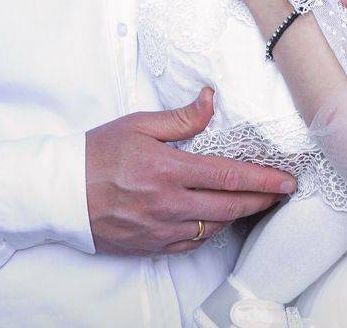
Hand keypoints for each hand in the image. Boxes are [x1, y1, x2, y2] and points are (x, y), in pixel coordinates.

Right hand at [85, 88, 295, 255]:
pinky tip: (218, 220)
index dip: (263, 179)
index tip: (286, 179)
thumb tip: (211, 101)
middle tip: (283, 192)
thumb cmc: (96, 154)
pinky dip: (211, 232)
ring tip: (255, 202)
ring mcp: (161, 229)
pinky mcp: (151, 246)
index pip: (228, 176)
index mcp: (167, 170)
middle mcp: (168, 204)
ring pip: (214, 227)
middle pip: (230, 206)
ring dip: (239, 215)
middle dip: (262, 199)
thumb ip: (180, 119)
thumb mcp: (137, 125)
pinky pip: (193, 243)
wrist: (60, 193)